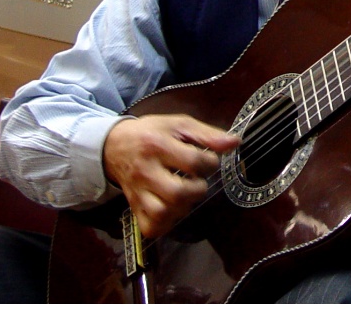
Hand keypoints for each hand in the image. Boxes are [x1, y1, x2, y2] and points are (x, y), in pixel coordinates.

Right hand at [102, 114, 240, 237]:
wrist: (115, 146)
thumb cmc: (152, 133)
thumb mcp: (179, 124)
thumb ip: (208, 134)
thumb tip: (235, 142)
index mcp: (158, 145)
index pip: (193, 162)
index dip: (210, 163)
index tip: (208, 161)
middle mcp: (146, 171)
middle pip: (177, 193)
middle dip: (197, 189)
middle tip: (197, 182)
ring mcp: (138, 192)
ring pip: (162, 213)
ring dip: (183, 207)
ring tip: (185, 195)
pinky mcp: (134, 208)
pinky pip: (150, 227)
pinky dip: (166, 223)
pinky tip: (173, 209)